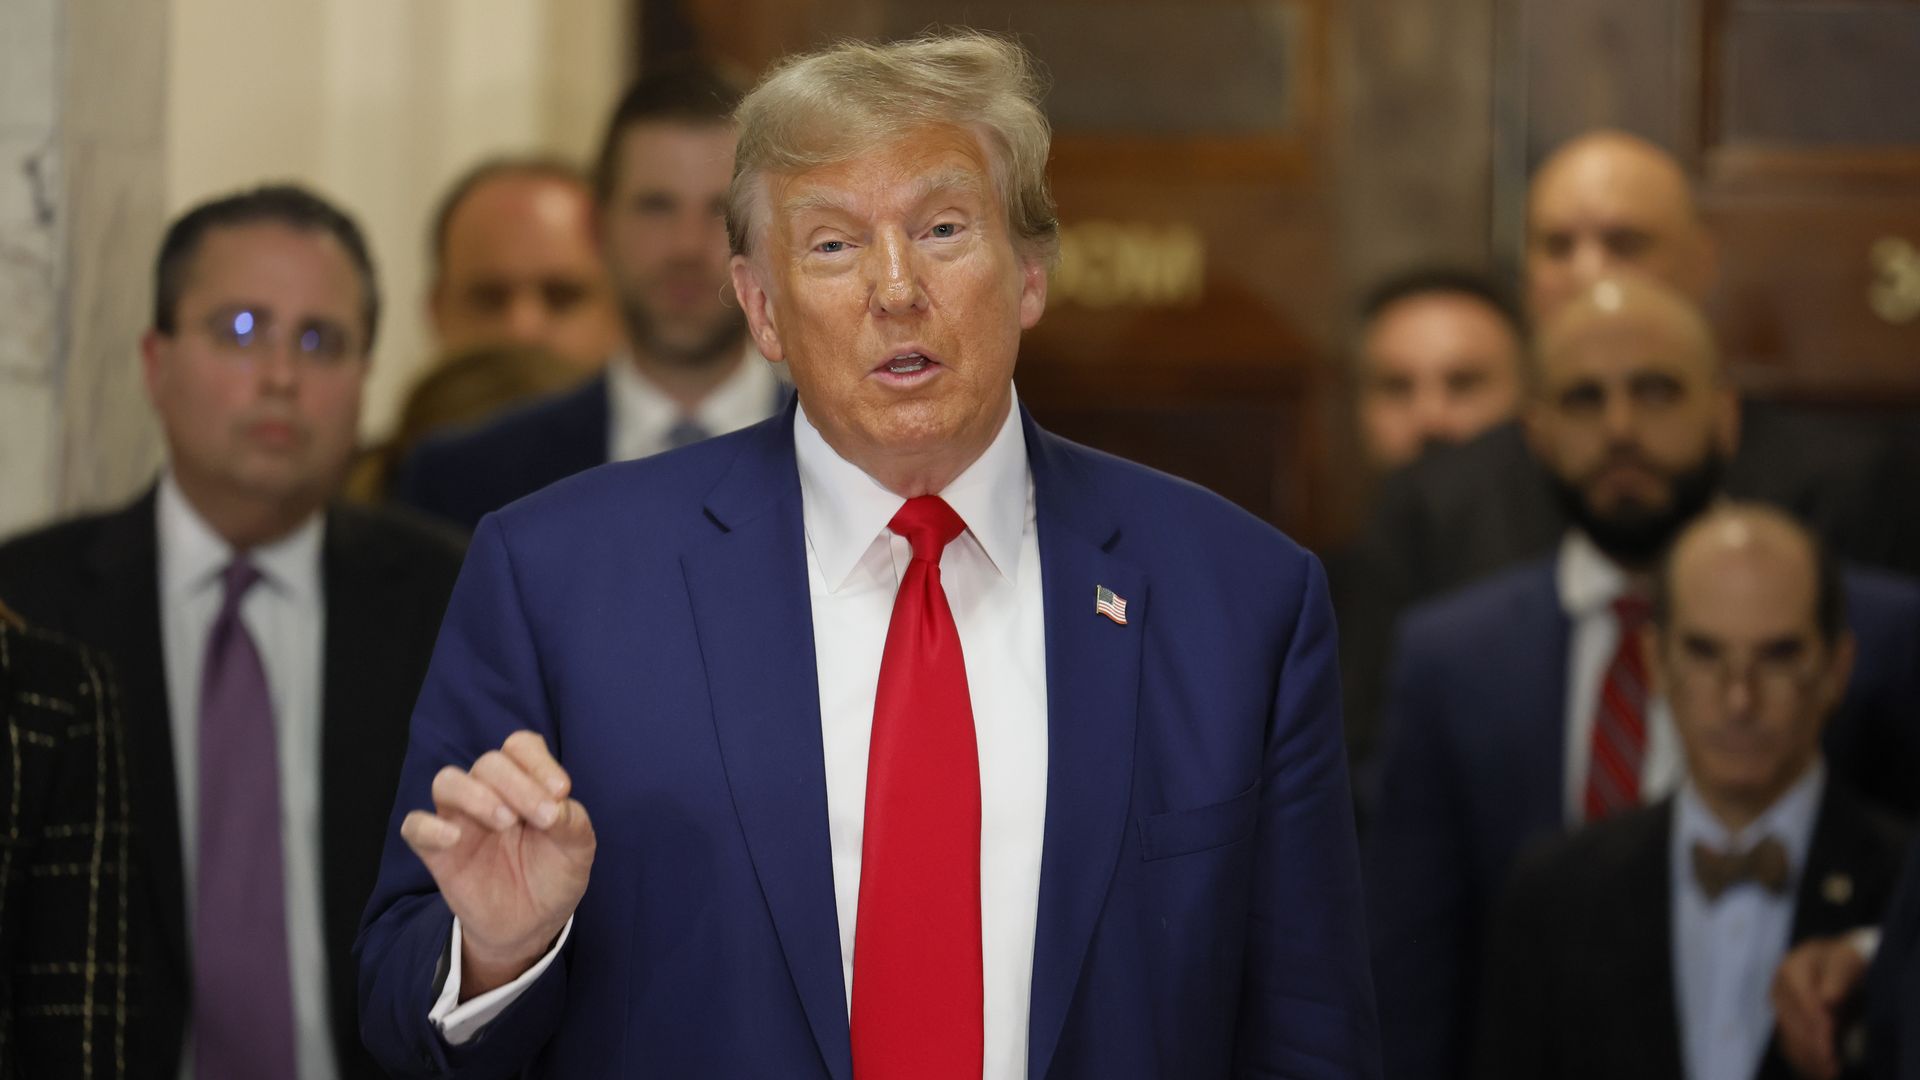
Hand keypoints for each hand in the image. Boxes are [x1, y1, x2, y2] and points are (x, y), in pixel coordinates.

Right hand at [400, 730, 594, 999]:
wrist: (531, 926)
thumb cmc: (554, 876)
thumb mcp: (578, 851)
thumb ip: (572, 821)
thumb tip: (555, 804)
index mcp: (525, 784)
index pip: (521, 747)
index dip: (539, 761)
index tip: (561, 791)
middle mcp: (489, 793)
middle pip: (489, 763)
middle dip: (517, 783)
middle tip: (542, 817)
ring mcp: (460, 820)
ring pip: (447, 782)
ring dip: (475, 794)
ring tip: (504, 822)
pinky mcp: (436, 851)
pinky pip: (415, 825)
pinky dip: (428, 826)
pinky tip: (453, 839)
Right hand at [1771, 933, 1868, 1079]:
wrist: (1839, 965)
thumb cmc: (1846, 960)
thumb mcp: (1847, 961)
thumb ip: (1838, 976)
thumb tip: (1827, 999)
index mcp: (1792, 967)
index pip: (1802, 997)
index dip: (1815, 1019)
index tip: (1830, 1038)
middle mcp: (1779, 988)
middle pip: (1791, 1020)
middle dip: (1812, 1044)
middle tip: (1831, 1065)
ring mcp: (1779, 1007)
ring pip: (1787, 1035)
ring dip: (1806, 1056)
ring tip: (1827, 1072)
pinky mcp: (1784, 1022)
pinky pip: (1788, 1044)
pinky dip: (1802, 1059)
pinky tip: (1818, 1071)